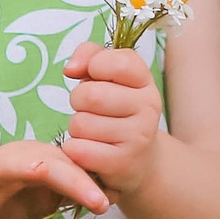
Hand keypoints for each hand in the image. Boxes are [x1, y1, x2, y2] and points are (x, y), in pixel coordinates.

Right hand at [0, 141, 108, 218]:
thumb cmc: (8, 204)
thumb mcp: (47, 201)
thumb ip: (71, 194)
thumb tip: (111, 193)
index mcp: (37, 158)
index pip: (71, 163)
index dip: (95, 177)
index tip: (118, 193)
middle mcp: (15, 158)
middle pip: (54, 164)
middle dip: (80, 181)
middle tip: (104, 202)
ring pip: (21, 168)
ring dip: (46, 176)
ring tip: (67, 188)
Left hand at [58, 42, 165, 196]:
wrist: (138, 158)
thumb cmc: (115, 109)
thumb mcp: (107, 76)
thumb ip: (89, 56)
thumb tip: (71, 69)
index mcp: (144, 80)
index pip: (114, 62)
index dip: (94, 66)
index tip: (94, 77)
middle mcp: (148, 106)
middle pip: (90, 96)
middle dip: (78, 101)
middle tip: (88, 109)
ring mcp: (138, 136)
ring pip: (81, 124)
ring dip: (76, 128)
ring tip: (91, 131)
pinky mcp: (123, 163)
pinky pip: (79, 150)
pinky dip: (74, 150)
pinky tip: (88, 149)